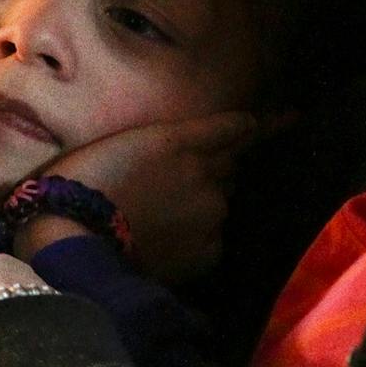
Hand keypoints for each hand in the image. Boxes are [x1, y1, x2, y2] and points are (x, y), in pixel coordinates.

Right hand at [32, 110, 256, 279]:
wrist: (70, 240)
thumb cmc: (80, 183)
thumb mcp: (119, 144)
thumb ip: (169, 142)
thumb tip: (204, 147)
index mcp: (180, 139)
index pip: (237, 127)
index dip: (268, 122)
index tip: (295, 117)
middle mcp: (206, 172)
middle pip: (227, 168)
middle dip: (212, 172)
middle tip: (166, 189)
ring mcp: (211, 212)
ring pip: (217, 205)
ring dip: (197, 208)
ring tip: (150, 222)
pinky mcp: (209, 250)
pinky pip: (211, 240)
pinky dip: (194, 241)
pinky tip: (158, 245)